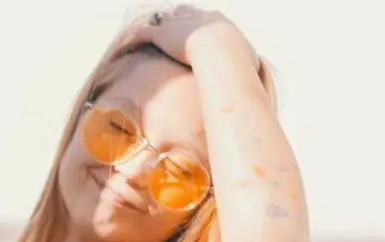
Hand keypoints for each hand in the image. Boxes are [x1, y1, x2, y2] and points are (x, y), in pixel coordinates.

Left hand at [133, 6, 257, 69]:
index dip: (197, 24)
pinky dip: (136, 39)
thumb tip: (257, 84)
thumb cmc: (238, 59)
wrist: (220, 49)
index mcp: (216, 20)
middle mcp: (196, 17)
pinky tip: (127, 47)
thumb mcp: (249, 62)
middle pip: (181, 13)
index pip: (204, 17)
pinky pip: (145, 33)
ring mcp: (178, 22)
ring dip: (154, 27)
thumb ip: (249, 70)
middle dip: (174, 19)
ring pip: (161, 20)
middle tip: (168, 26)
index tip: (193, 30)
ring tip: (146, 34)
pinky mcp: (161, 33)